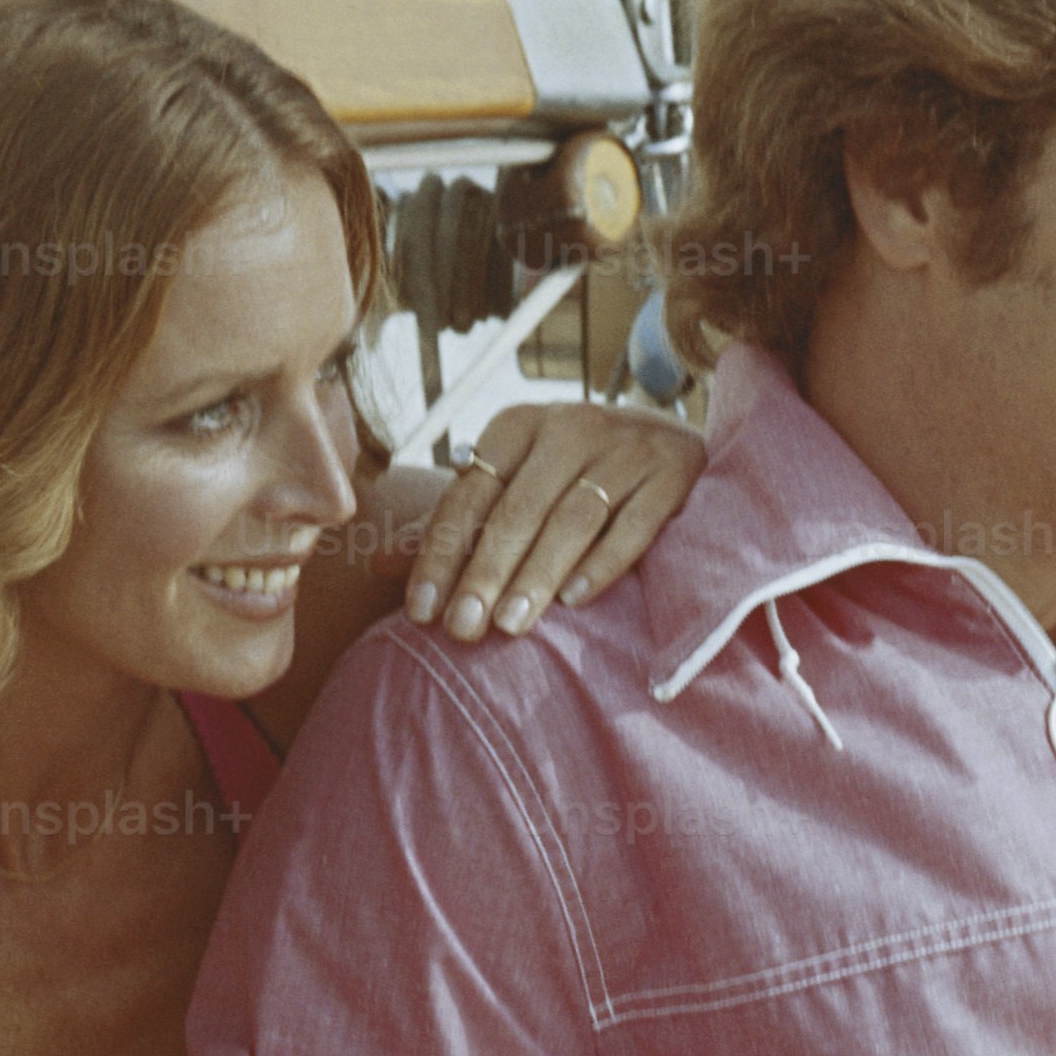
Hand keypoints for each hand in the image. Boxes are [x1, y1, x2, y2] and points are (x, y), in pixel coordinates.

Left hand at [403, 400, 707, 636]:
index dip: (441, 553)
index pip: (469, 493)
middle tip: (462, 630)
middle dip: (485, 572)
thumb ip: (457, 524)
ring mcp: (626, 448)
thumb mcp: (515, 485)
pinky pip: (634, 523)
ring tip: (510, 625)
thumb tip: (379, 564)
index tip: (421, 613)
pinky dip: (604, 562)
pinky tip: (575, 600)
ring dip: (537, 574)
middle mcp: (570, 427)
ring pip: (573, 518)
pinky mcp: (672, 474)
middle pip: (519, 508)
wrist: (675, 444)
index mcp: (518, 426)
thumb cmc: (578, 476)